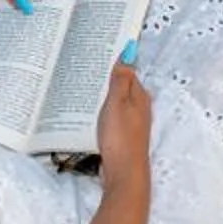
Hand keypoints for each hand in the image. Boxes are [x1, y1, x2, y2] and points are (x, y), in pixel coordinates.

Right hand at [95, 54, 152, 184]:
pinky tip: (88, 113)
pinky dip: (101, 112)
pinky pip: (111, 117)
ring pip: (116, 103)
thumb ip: (121, 78)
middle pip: (122, 87)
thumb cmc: (121, 137)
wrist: (123, 172)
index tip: (97, 53)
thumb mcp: (118, 103)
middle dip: (106, 78)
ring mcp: (132, 123)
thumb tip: (129, 51)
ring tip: (82, 87)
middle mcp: (139, 107)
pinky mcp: (123, 136)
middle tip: (85, 68)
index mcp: (140, 96)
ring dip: (102, 96)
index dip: (114, 62)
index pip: (128, 71)